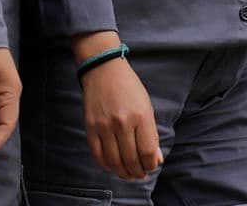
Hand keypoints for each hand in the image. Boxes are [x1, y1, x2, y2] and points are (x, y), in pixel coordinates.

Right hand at [81, 58, 161, 179]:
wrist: (104, 70)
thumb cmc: (129, 88)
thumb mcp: (146, 106)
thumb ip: (152, 134)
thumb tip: (156, 159)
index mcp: (140, 116)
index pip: (147, 151)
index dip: (151, 164)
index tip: (151, 166)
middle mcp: (123, 123)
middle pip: (131, 159)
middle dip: (138, 172)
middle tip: (140, 175)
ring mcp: (105, 126)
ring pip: (114, 161)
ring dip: (123, 173)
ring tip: (128, 174)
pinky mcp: (91, 128)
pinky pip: (98, 154)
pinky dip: (106, 165)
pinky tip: (112, 166)